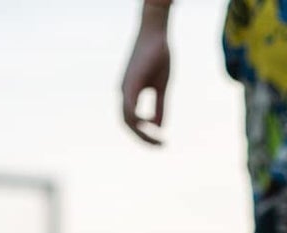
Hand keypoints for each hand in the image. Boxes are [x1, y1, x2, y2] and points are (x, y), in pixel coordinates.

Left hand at [121, 8, 171, 145]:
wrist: (155, 32)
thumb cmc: (158, 56)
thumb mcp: (161, 87)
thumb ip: (159, 107)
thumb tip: (158, 127)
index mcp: (130, 93)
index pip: (133, 121)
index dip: (145, 134)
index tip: (161, 140)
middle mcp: (124, 92)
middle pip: (128, 124)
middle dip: (143, 138)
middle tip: (160, 145)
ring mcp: (125, 87)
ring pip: (127, 119)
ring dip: (141, 133)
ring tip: (157, 140)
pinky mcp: (130, 82)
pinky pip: (129, 108)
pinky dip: (138, 120)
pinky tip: (150, 124)